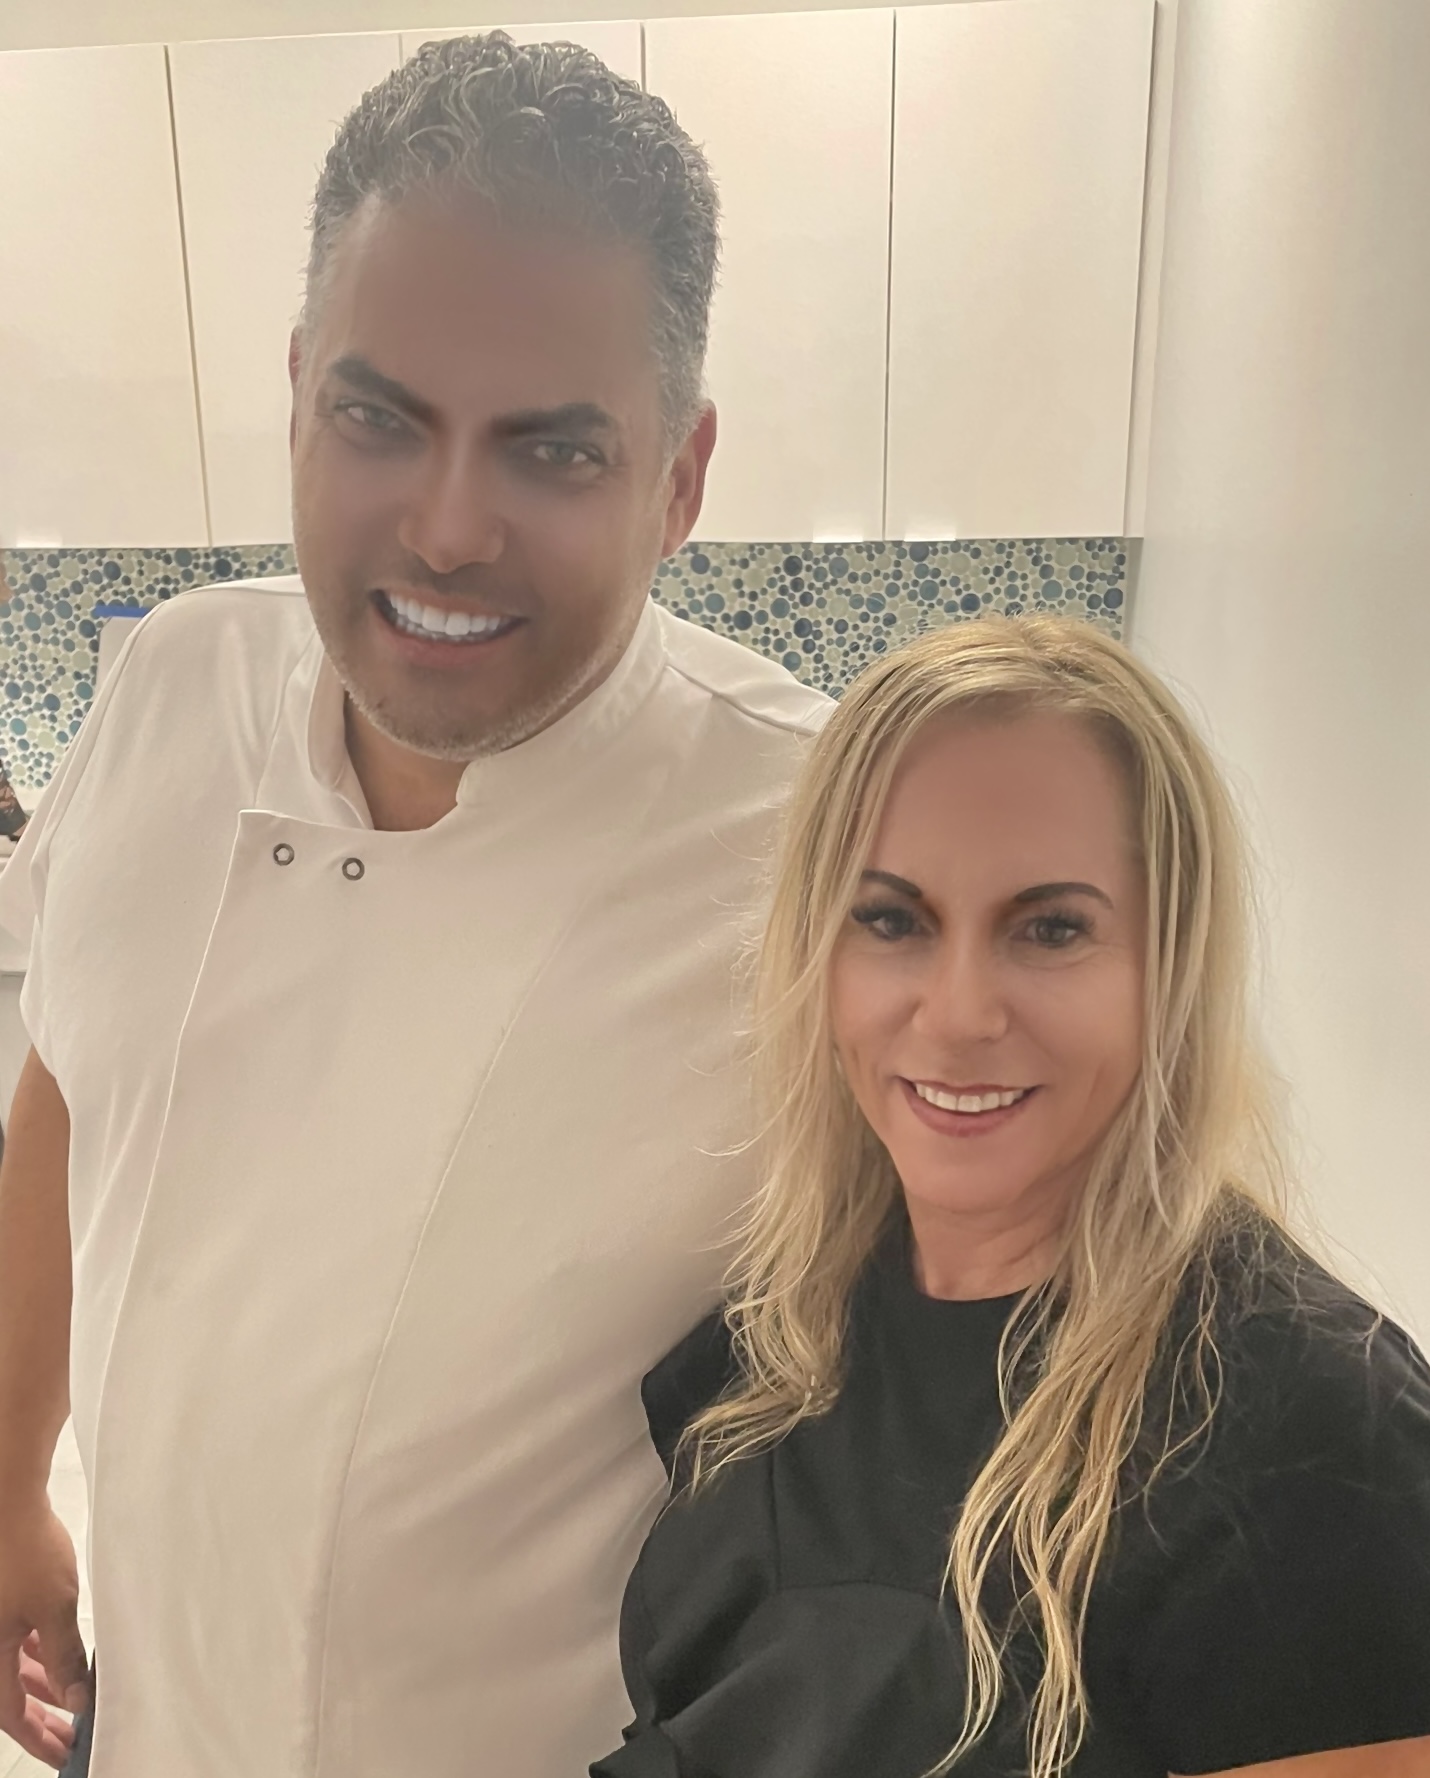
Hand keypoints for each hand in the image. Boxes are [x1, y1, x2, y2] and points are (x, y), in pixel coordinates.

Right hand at [0, 1497, 88, 1768]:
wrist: (9, 1495)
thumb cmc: (26, 1549)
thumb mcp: (54, 1607)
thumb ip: (64, 1656)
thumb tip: (76, 1699)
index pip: (10, 1715)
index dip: (38, 1738)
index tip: (64, 1754)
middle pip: (9, 1695)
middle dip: (41, 1717)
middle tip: (70, 1736)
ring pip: (13, 1666)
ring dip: (41, 1684)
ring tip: (73, 1699)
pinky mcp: (4, 1598)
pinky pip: (16, 1639)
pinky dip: (37, 1652)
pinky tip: (62, 1655)